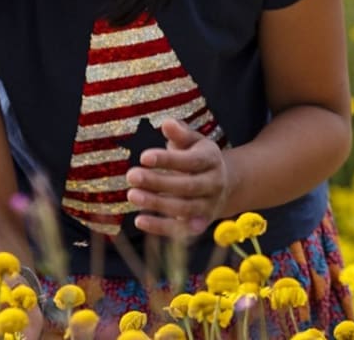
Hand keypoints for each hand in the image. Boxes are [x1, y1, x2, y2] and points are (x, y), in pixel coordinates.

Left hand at [126, 117, 233, 236]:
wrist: (223, 185)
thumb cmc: (198, 158)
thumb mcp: (193, 142)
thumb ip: (180, 134)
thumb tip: (167, 123)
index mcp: (212, 160)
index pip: (191, 161)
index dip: (168, 160)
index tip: (144, 157)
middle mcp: (214, 184)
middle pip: (187, 186)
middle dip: (158, 182)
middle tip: (131, 175)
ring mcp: (208, 206)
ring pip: (183, 209)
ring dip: (156, 203)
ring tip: (132, 195)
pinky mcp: (199, 224)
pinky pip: (180, 229)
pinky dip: (160, 227)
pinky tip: (139, 220)